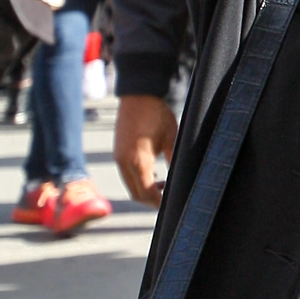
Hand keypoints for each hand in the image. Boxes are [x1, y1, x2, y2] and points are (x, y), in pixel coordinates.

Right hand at [113, 93, 176, 207]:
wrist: (138, 94)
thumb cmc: (157, 113)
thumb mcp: (172, 138)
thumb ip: (174, 161)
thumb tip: (182, 179)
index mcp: (138, 161)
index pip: (147, 194)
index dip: (160, 203)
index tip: (172, 204)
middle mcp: (124, 162)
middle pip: (136, 194)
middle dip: (152, 201)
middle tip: (169, 198)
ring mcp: (118, 158)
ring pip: (130, 186)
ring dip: (145, 190)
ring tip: (162, 185)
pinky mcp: (117, 153)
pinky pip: (127, 175)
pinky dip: (139, 180)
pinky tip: (153, 174)